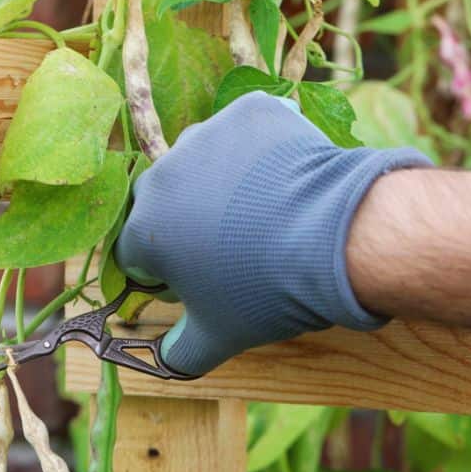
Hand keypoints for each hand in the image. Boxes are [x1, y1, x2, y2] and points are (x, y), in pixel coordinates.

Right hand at [115, 92, 430, 375]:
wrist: (332, 237)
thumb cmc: (265, 292)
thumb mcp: (219, 337)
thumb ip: (181, 353)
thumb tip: (168, 361)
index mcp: (145, 229)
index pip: (138, 254)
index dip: (167, 274)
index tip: (202, 284)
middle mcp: (164, 174)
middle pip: (167, 201)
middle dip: (189, 223)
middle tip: (236, 249)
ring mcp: (207, 135)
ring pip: (206, 160)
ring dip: (224, 181)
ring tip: (268, 211)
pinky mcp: (250, 111)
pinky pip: (250, 129)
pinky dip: (265, 147)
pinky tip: (290, 175)